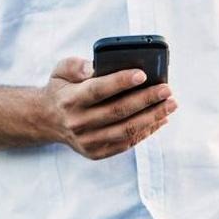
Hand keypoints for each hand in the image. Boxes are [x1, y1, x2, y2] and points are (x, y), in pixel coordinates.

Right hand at [40, 57, 176, 159]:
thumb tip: (96, 67)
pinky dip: (147, 131)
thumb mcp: (62, 71)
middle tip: (167, 90)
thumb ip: (78, 66)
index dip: (120, 82)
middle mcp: (77, 123)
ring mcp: (87, 141)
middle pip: (117, 111)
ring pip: (126, 130)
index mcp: (69, 100)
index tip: (143, 74)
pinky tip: (161, 119)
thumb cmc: (63, 89)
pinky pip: (127, 143)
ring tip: (171, 105)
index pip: (98, 90)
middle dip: (146, 100)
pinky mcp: (96, 153)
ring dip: (153, 117)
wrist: (47, 120)